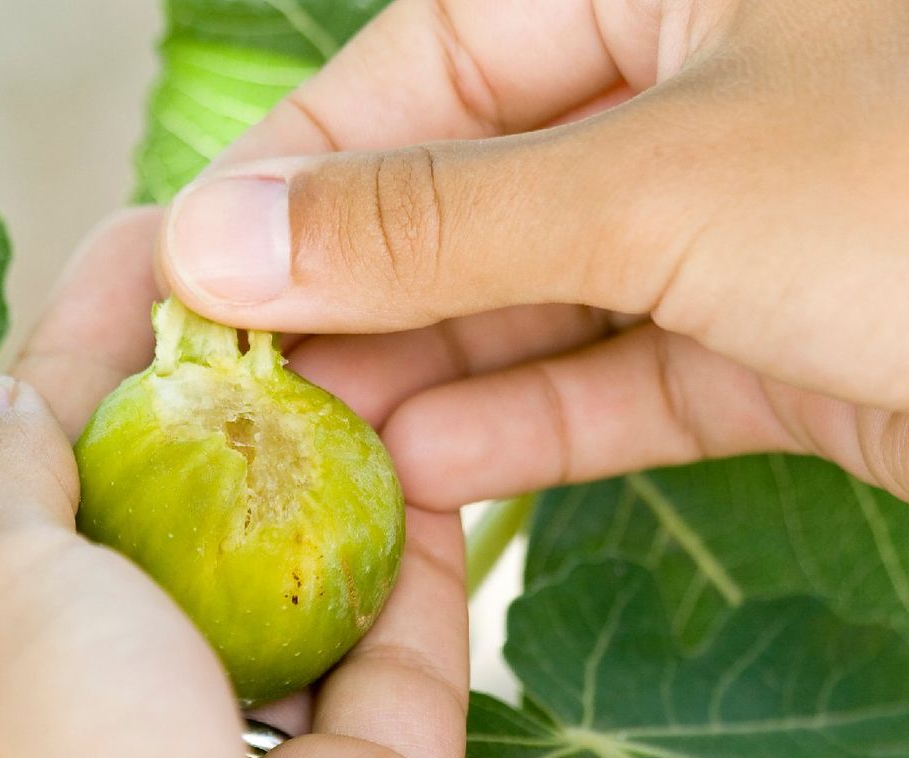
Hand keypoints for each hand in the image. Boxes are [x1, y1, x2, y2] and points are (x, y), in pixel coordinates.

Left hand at [0, 210, 495, 757]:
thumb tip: (1, 398)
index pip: (12, 489)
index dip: (72, 354)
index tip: (138, 242)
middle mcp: (91, 746)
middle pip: (158, 524)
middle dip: (203, 394)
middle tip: (258, 267)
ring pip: (287, 585)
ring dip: (320, 466)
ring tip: (354, 335)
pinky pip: (398, 652)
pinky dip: (413, 556)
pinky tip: (430, 442)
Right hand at [156, 0, 908, 510]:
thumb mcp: (670, 179)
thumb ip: (436, 218)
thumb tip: (226, 236)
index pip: (410, 72)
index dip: (291, 178)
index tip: (193, 275)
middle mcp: (682, 86)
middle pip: (459, 193)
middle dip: (351, 298)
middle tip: (241, 392)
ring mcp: (729, 219)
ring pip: (530, 299)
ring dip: (426, 380)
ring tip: (320, 449)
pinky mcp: (773, 338)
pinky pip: (614, 378)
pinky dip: (527, 431)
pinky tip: (432, 474)